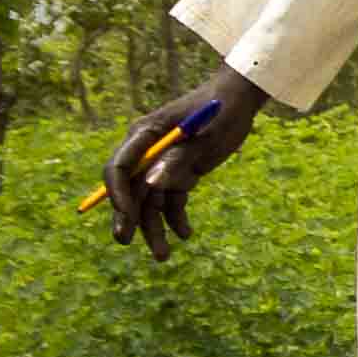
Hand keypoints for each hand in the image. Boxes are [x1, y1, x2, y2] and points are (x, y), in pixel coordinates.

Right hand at [103, 65, 265, 260]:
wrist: (240, 100)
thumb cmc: (220, 110)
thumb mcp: (205, 136)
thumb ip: (179, 160)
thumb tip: (151, 184)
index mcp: (145, 135)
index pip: (119, 167)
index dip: (117, 194)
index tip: (125, 217)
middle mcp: (148, 151)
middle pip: (130, 189)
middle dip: (128, 217)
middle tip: (125, 241)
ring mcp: (162, 163)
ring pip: (150, 201)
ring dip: (154, 228)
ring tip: (163, 256)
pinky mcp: (179, 172)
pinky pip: (171, 200)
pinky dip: (176, 218)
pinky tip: (186, 234)